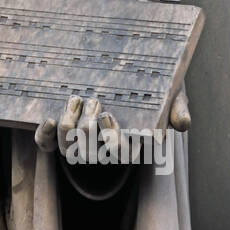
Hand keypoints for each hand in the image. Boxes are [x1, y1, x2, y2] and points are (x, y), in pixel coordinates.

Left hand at [34, 86, 189, 163]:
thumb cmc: (154, 87)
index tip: (108, 115)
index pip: (121, 153)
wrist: (128, 75)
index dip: (111, 139)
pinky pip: (48, 145)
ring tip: (75, 100)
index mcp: (131, 144)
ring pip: (69, 151)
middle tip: (93, 99)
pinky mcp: (61, 134)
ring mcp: (80, 143)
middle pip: (91, 154)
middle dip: (88, 129)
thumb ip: (178, 108)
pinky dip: (46, 137)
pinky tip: (50, 119)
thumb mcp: (171, 94)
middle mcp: (104, 149)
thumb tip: (183, 124)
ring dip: (69, 128)